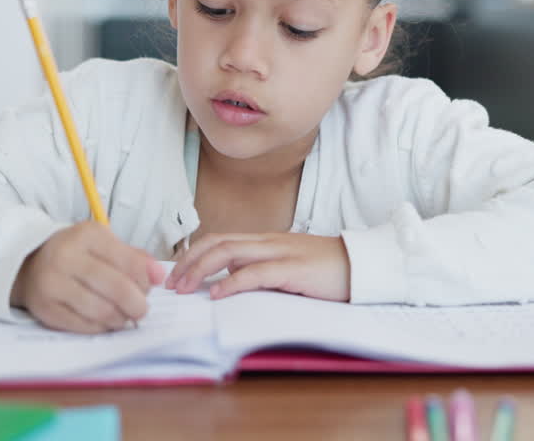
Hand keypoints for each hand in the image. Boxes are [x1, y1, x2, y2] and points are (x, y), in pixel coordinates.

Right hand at [11, 221, 167, 333]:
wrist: (29, 264)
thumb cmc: (77, 255)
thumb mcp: (104, 244)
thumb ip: (135, 258)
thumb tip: (158, 277)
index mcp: (87, 235)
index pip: (130, 261)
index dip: (146, 279)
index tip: (151, 287)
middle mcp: (66, 257)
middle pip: (117, 288)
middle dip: (137, 304)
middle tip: (142, 310)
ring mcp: (52, 284)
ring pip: (101, 311)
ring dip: (121, 318)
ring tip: (124, 316)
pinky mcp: (46, 309)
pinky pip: (84, 326)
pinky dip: (102, 327)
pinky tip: (105, 321)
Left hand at [165, 233, 351, 300]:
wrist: (363, 265)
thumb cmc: (327, 270)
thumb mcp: (288, 266)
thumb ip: (262, 269)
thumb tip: (230, 280)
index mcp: (265, 241)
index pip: (219, 239)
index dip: (192, 254)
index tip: (175, 273)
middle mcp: (268, 242)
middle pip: (217, 242)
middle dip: (188, 261)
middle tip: (170, 283)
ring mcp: (280, 253)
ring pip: (229, 252)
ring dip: (201, 269)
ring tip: (184, 288)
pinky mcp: (293, 270)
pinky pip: (256, 273)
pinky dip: (232, 282)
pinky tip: (218, 294)